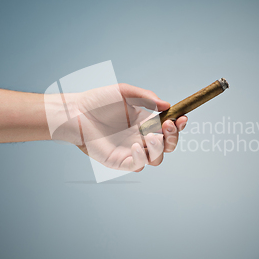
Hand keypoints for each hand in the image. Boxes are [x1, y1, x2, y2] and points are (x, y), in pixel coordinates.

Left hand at [46, 83, 186, 171]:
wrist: (75, 112)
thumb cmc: (98, 100)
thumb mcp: (126, 93)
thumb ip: (147, 97)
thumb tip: (168, 105)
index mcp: (145, 123)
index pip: (168, 129)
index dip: (178, 126)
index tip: (182, 118)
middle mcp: (140, 138)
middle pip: (167, 147)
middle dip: (172, 138)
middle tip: (167, 126)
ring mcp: (130, 151)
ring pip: (155, 158)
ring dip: (158, 148)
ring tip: (150, 136)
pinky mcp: (118, 161)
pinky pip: (136, 165)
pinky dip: (140, 158)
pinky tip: (136, 145)